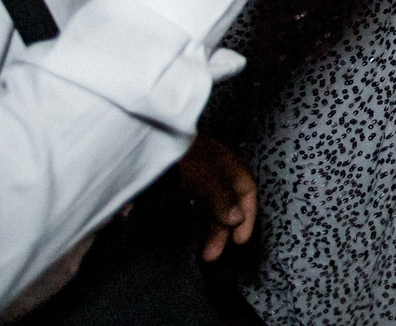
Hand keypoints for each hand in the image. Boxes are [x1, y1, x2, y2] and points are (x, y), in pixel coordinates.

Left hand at [173, 135, 256, 261]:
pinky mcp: (177, 186)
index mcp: (229, 165)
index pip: (247, 191)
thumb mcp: (205, 174)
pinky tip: (190, 234)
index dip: (247, 216)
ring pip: (210, 208)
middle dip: (222, 230)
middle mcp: (216, 172)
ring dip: (208, 230)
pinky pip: (193, 206)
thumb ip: (221, 196)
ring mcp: (196, 178)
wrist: (147, 138)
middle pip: (227, 204)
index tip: (240, 241)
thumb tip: (237, 219)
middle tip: (211, 256)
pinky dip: (195, 221)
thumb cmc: (183, 154)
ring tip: (202, 253)